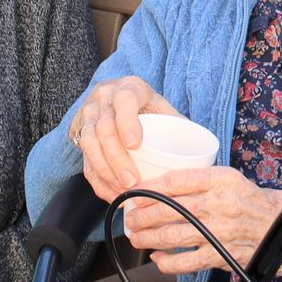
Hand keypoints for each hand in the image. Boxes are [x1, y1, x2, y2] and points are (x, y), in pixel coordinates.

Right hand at [70, 76, 178, 202]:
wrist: (120, 100)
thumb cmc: (149, 110)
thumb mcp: (165, 110)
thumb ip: (180, 127)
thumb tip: (203, 156)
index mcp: (128, 87)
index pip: (124, 100)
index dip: (127, 121)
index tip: (136, 144)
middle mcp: (104, 97)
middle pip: (104, 128)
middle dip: (117, 158)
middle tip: (132, 181)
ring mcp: (88, 113)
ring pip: (89, 144)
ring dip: (105, 171)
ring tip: (123, 191)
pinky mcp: (78, 132)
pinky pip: (84, 159)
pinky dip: (98, 180)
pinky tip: (112, 194)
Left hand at [119, 166, 281, 275]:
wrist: (281, 227)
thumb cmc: (249, 200)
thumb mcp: (228, 177)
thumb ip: (197, 179)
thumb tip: (158, 186)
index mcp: (219, 179)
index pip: (174, 181)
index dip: (148, 188)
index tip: (133, 192)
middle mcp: (218, 204)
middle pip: (168, 209)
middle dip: (142, 215)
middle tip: (129, 217)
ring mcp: (218, 232)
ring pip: (172, 236)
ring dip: (148, 237)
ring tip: (135, 236)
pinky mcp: (221, 255)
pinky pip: (187, 262)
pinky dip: (167, 262)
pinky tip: (157, 257)